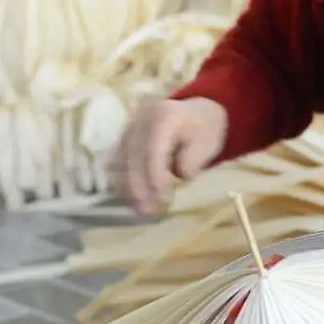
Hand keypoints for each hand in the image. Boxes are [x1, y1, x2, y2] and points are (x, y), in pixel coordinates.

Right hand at [110, 97, 228, 214]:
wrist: (196, 112)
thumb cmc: (204, 130)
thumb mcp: (208, 143)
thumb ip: (193, 160)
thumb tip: (178, 176)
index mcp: (164, 114)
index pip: (153, 148)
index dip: (154, 175)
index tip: (162, 197)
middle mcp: (141, 118)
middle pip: (133, 156)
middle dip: (139, 187)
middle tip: (149, 210)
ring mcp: (128, 127)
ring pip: (120, 160)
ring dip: (128, 187)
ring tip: (140, 208)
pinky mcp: (122, 138)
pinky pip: (115, 162)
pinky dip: (122, 181)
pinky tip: (132, 198)